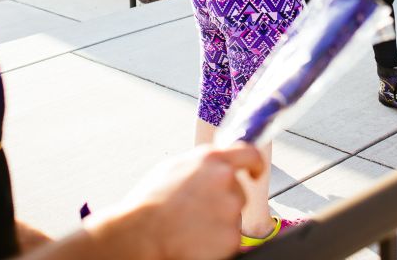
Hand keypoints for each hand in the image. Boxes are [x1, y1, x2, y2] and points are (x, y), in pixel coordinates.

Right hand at [87, 144, 263, 259]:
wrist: (141, 234)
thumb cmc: (149, 203)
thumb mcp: (174, 168)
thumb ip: (201, 164)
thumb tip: (213, 166)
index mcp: (210, 159)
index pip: (248, 153)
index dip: (255, 164)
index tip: (255, 172)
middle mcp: (225, 180)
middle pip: (238, 192)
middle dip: (224, 202)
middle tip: (198, 212)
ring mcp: (230, 208)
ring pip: (234, 217)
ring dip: (219, 223)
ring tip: (192, 227)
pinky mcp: (231, 236)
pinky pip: (230, 239)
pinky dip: (217, 243)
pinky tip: (196, 240)